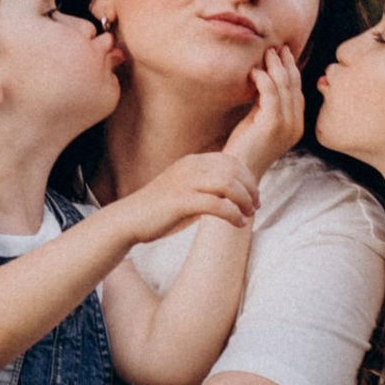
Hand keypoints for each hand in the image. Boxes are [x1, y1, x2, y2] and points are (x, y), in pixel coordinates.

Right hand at [114, 150, 258, 245]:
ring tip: (248, 215)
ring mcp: (185, 183)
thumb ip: (205, 183)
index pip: (231, 160)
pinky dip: (233, 215)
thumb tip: (231, 189)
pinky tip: (238, 224)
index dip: (248, 177)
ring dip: (244, 201)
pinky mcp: (181, 202)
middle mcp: (190, 167)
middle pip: (234, 171)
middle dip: (250, 189)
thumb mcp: (184, 187)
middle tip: (256, 206)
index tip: (255, 195)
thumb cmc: (158, 208)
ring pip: (228, 185)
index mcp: (192, 161)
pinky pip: (217, 205)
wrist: (128, 219)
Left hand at [225, 47, 305, 182]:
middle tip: (277, 47)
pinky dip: (263, 79)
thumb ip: (265, 104)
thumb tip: (263, 79)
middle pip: (294, 85)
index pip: (298, 91)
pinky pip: (271, 94)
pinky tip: (254, 72)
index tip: (283, 54)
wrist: (237, 174)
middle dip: (286, 63)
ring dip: (275, 67)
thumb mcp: (258, 122)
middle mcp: (296, 125)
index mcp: (296, 125)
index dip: (292, 70)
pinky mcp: (272, 125)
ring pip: (285, 87)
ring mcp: (286, 125)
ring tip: (266, 53)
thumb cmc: (243, 149)